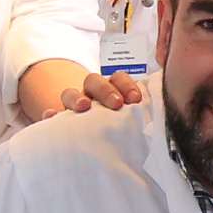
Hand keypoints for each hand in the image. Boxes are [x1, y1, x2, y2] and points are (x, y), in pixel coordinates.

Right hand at [18, 59, 143, 122]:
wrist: (89, 133)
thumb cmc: (113, 125)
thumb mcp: (127, 118)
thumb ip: (138, 116)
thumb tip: (162, 123)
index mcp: (110, 90)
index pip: (118, 78)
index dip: (126, 85)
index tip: (135, 99)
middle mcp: (90, 94)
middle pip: (94, 81)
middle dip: (105, 90)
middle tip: (116, 104)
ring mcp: (72, 105)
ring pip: (70, 93)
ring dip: (77, 97)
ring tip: (83, 106)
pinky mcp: (58, 119)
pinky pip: (51, 114)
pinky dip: (51, 114)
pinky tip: (51, 117)